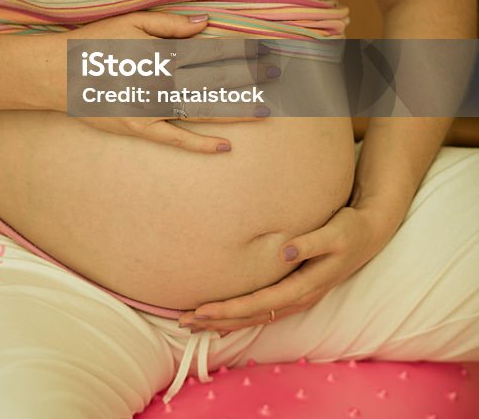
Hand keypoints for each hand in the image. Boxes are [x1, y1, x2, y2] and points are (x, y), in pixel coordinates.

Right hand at [64, 10, 269, 153]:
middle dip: (247, 79)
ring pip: (201, 109)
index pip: (211, 52)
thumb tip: (206, 23)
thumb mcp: (130, 23)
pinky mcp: (140, 127)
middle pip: (213, 80)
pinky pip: (176, 137)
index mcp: (163, 51)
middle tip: (278, 79)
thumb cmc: (93, 43)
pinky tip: (224, 146)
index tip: (266, 55)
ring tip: (264, 111)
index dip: (241, 54)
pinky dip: (200, 143)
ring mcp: (152, 106)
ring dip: (234, 110)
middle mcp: (162, 80)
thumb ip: (170, 25)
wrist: (57, 73)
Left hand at [178, 202, 399, 330]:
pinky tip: (224, 319)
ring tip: (194, 323)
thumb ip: (309, 242)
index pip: (258, 304)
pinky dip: (241, 317)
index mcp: (305, 287)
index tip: (201, 310)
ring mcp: (297, 297)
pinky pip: (262, 310)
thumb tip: (284, 250)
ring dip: (226, 322)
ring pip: (255, 317)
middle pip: (252, 317)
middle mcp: (299, 298)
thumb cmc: (349, 230)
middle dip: (218, 321)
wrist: (369, 235)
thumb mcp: (334, 233)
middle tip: (183, 321)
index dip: (229, 309)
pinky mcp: (294, 290)